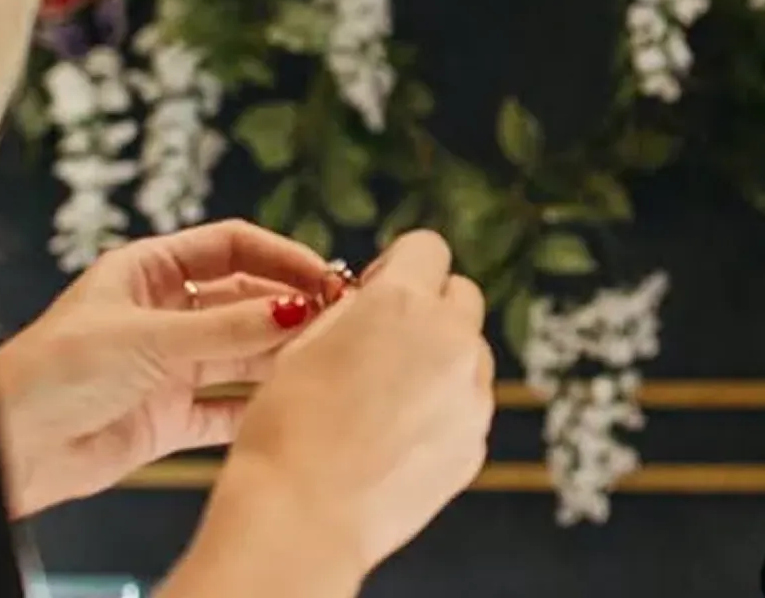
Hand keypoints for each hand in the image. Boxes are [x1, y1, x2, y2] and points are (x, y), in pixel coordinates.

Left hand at [0, 219, 333, 517]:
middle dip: (288, 306)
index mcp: (147, 270)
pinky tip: (288, 403)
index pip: (231, 247)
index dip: (279, 256)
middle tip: (336, 319)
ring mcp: (168, 365)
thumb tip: (296, 308)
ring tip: (323, 358)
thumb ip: (227, 327)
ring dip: (279, 354)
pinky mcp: (169, 416)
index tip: (322, 276)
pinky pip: (226, 407)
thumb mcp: (149, 339)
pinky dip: (257, 405)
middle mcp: (163, 313)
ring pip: (241, 351)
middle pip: (243, 299)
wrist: (11, 449)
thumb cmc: (54, 373)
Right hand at [198, 230, 494, 582]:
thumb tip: (374, 298)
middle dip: (430, 307)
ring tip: (385, 400)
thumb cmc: (287, 429)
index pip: (428, 248)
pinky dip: (442, 410)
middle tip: (387, 341)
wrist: (301, 516)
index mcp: (402, 302)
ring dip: (440, 360)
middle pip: (462, 295)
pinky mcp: (476, 441)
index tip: (379, 290)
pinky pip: (468, 406)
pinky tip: (396, 438)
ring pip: (471, 353)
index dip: (401, 265)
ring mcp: (472, 393)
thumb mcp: (304, 343)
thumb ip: (354, 310)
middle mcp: (450, 339)